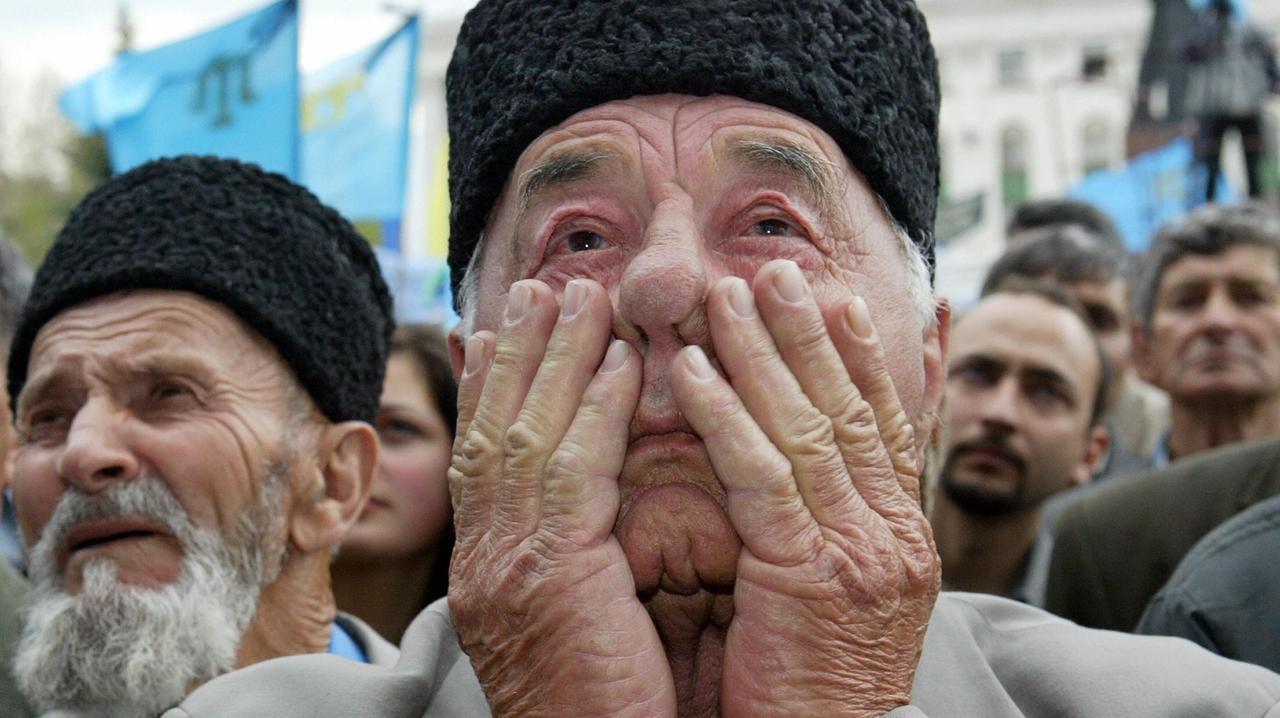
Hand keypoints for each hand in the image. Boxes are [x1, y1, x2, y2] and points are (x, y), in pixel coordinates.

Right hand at [448, 278, 675, 716]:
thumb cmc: (601, 712)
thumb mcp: (574, 622)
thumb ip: (574, 556)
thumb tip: (589, 510)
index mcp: (488, 570)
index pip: (485, 458)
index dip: (495, 388)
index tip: (505, 331)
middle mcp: (482, 560)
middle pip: (494, 430)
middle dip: (518, 353)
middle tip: (540, 287)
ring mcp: (504, 566)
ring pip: (525, 433)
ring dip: (556, 358)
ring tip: (582, 294)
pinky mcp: (547, 574)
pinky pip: (572, 468)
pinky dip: (593, 408)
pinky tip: (619, 362)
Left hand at [671, 261, 939, 715]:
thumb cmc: (821, 689)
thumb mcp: (847, 599)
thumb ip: (838, 528)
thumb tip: (823, 472)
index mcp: (903, 537)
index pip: (888, 425)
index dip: (862, 357)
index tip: (838, 299)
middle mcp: (893, 534)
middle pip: (851, 408)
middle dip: (812, 334)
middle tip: (779, 270)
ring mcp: (860, 550)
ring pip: (808, 426)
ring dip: (764, 354)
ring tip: (727, 296)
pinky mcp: (810, 572)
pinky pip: (761, 474)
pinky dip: (725, 415)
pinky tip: (690, 372)